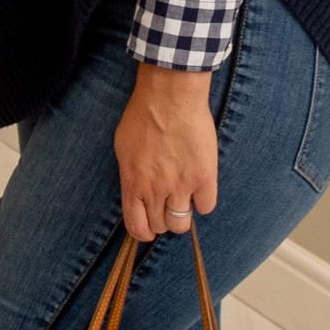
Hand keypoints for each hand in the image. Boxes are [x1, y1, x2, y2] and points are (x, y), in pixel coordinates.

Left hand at [114, 65, 217, 241]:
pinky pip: (206, 207)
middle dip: (163, 219)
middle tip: (167, 204)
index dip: (143, 232)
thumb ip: (130, 174)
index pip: (136, 226)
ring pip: (182, 223)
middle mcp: (155, 189)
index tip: (149, 229)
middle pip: (161, 226)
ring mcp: (180, 186)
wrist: (170, 96)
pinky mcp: (203, 177)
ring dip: (182, 214)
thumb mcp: (124, 147)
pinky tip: (200, 187)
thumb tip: (135, 191)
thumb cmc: (143, 115)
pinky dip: (203, 201)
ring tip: (184, 198)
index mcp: (133, 182)